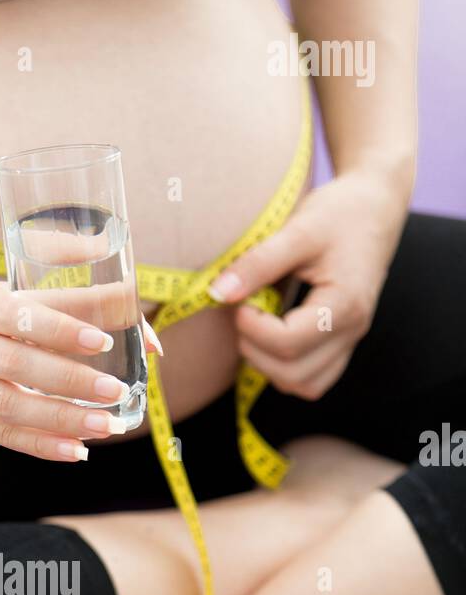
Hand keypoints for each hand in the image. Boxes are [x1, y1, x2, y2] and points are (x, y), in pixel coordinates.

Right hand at [0, 277, 161, 461]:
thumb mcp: (22, 291)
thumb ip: (84, 303)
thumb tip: (148, 336)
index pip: (20, 317)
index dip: (62, 330)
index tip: (103, 342)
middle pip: (16, 366)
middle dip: (69, 381)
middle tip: (115, 392)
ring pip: (10, 407)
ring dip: (61, 420)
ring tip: (106, 427)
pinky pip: (4, 436)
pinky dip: (43, 446)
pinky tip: (77, 450)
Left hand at [208, 169, 408, 399]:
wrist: (376, 208)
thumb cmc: (341, 213)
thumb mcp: (299, 229)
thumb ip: (258, 263)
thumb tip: (218, 293)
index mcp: (345, 305)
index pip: (288, 343)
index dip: (252, 327)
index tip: (240, 299)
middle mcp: (353, 331)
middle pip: (294, 375)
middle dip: (256, 351)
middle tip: (244, 313)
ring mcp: (350, 341)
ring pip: (304, 386)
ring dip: (269, 366)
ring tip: (258, 326)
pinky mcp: (342, 343)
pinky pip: (313, 379)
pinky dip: (286, 368)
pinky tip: (272, 336)